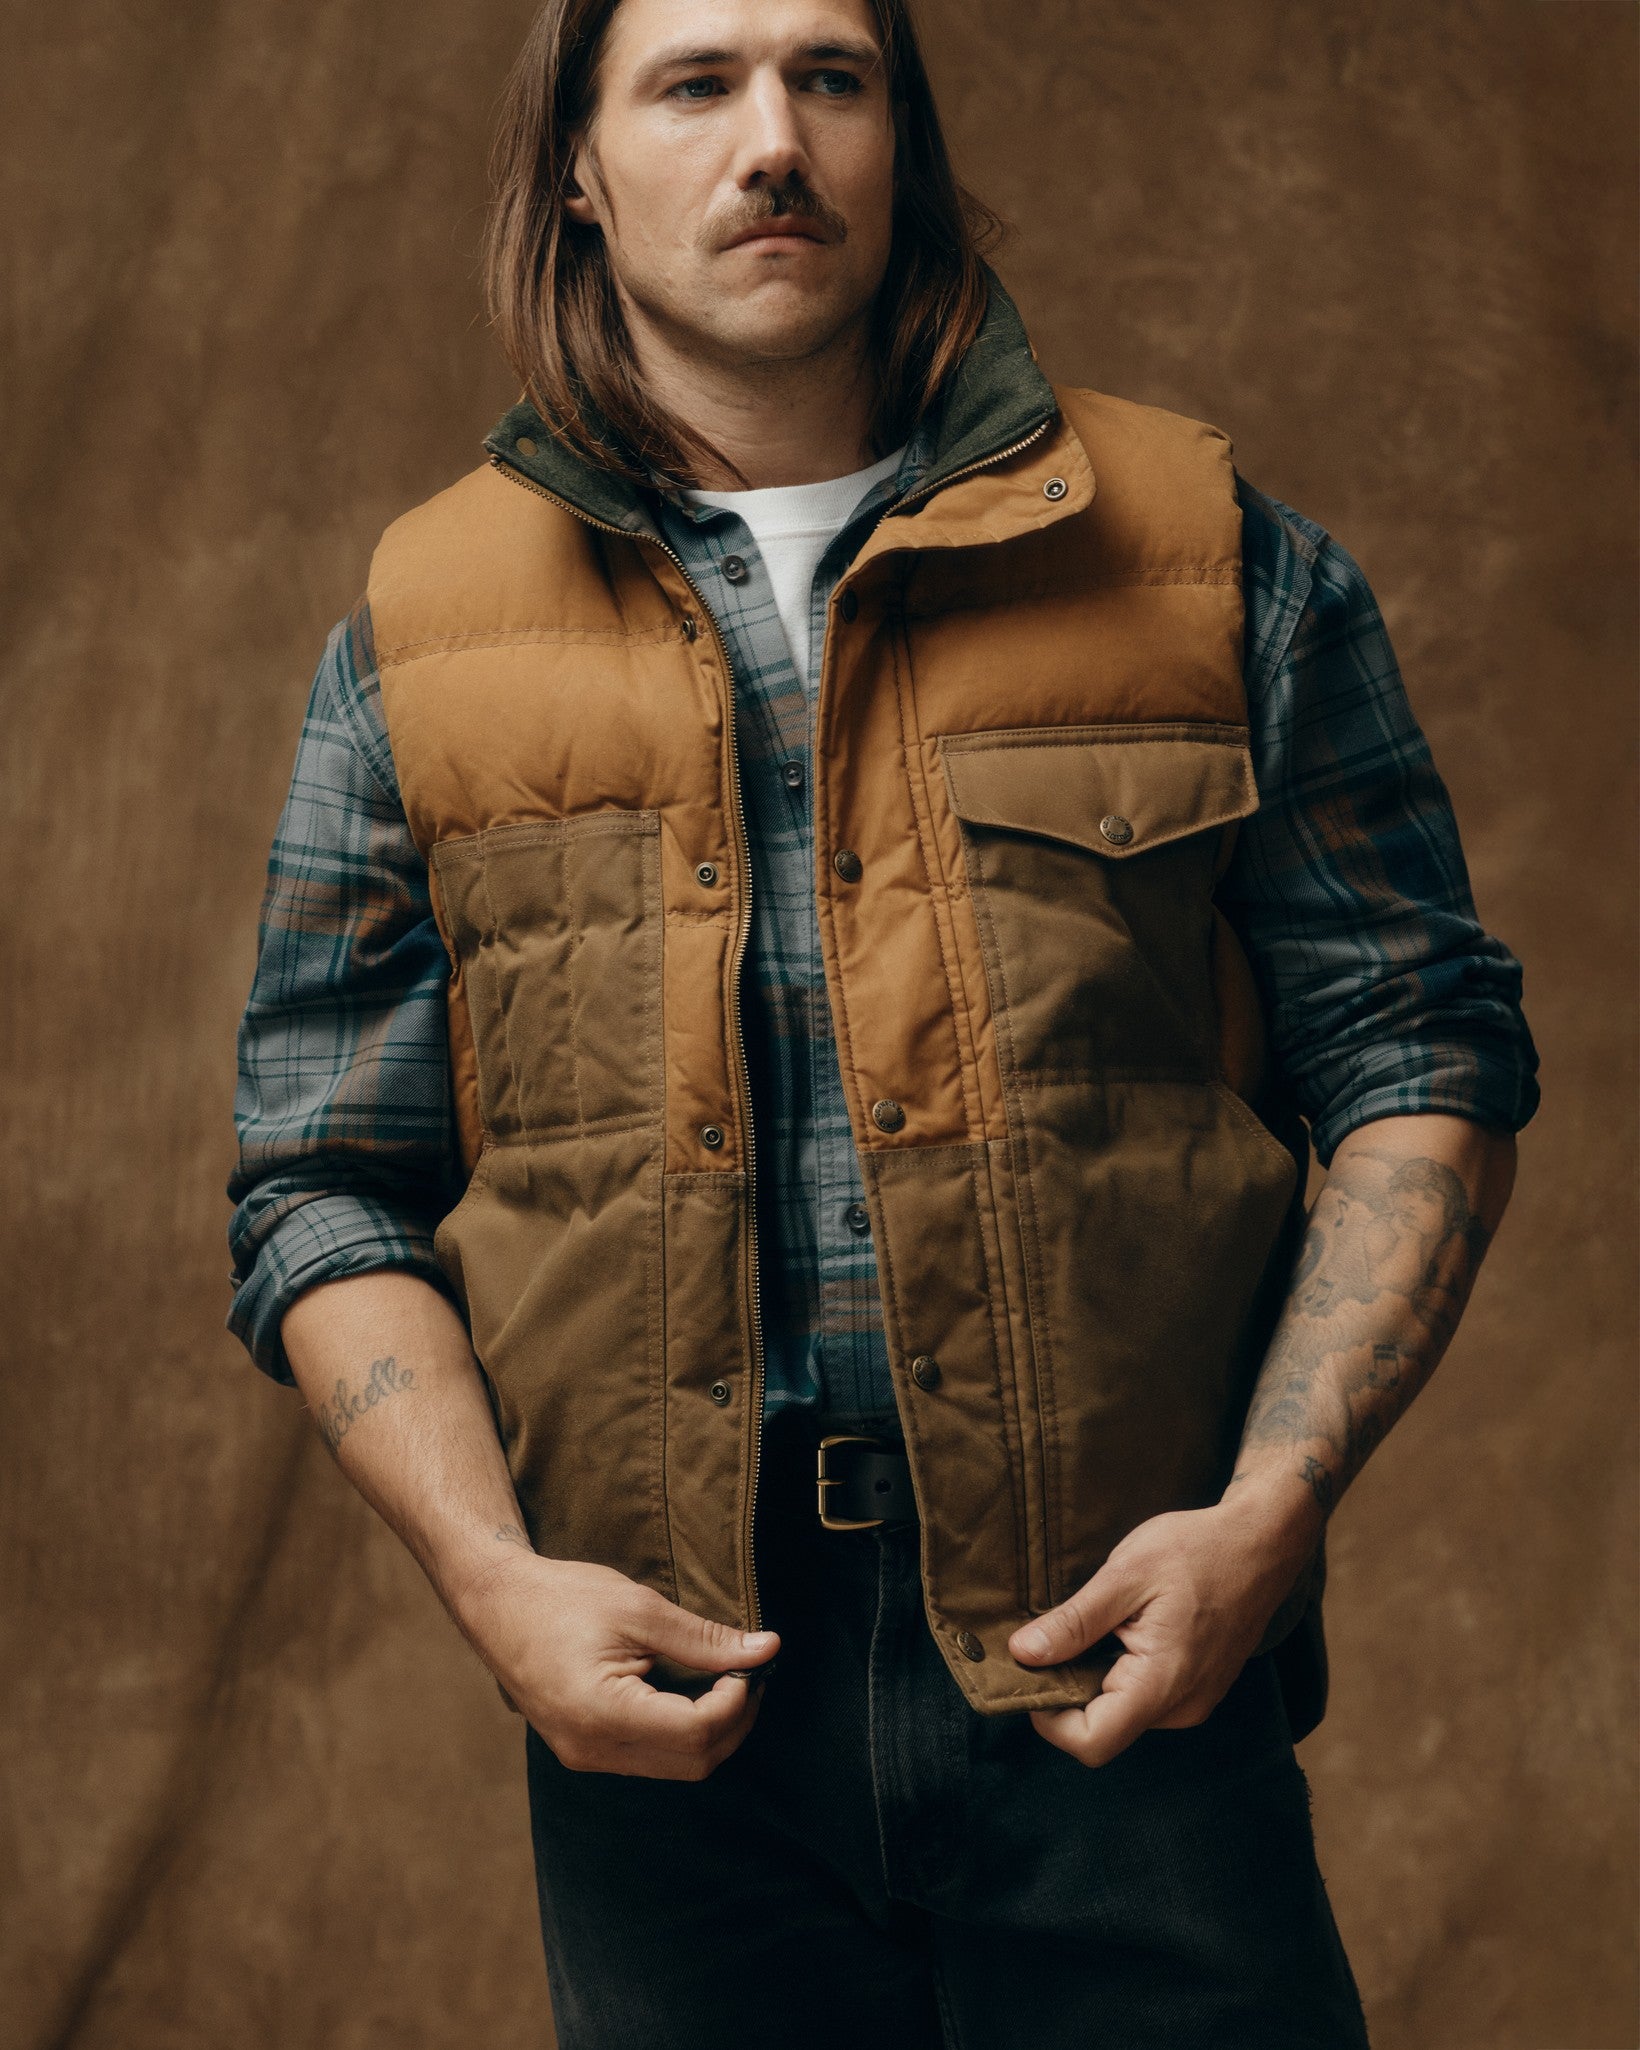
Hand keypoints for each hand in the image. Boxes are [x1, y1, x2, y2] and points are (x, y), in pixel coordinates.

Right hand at [456, 1550, 779, 1779]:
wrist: (497, 1605)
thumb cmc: (563, 1598)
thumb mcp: (640, 1608)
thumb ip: (704, 1639)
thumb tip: (766, 1649)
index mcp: (603, 1714)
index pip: (696, 1732)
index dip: (737, 1700)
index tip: (750, 1663)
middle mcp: (593, 1749)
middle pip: (693, 1761)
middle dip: (733, 1721)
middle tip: (748, 1673)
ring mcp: (585, 1756)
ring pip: (674, 1767)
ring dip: (711, 1731)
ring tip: (725, 1681)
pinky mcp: (584, 1750)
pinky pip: (649, 1758)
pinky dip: (682, 1732)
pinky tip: (691, 1693)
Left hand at [1005, 1498, 1312, 1766]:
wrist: (1260, 1543)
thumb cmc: (1196, 1551)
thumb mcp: (1125, 1575)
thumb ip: (1074, 1622)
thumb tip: (1023, 1653)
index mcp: (1161, 1684)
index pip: (1091, 1742)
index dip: (1050, 1719)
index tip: (1032, 1672)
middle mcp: (1181, 1708)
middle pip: (1103, 1730)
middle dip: (1068, 1692)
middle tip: (1056, 1637)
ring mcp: (1194, 1702)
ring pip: (1122, 1714)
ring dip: (1095, 1680)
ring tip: (1098, 1625)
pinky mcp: (1198, 1689)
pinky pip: (1145, 1698)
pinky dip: (1120, 1673)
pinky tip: (1123, 1629)